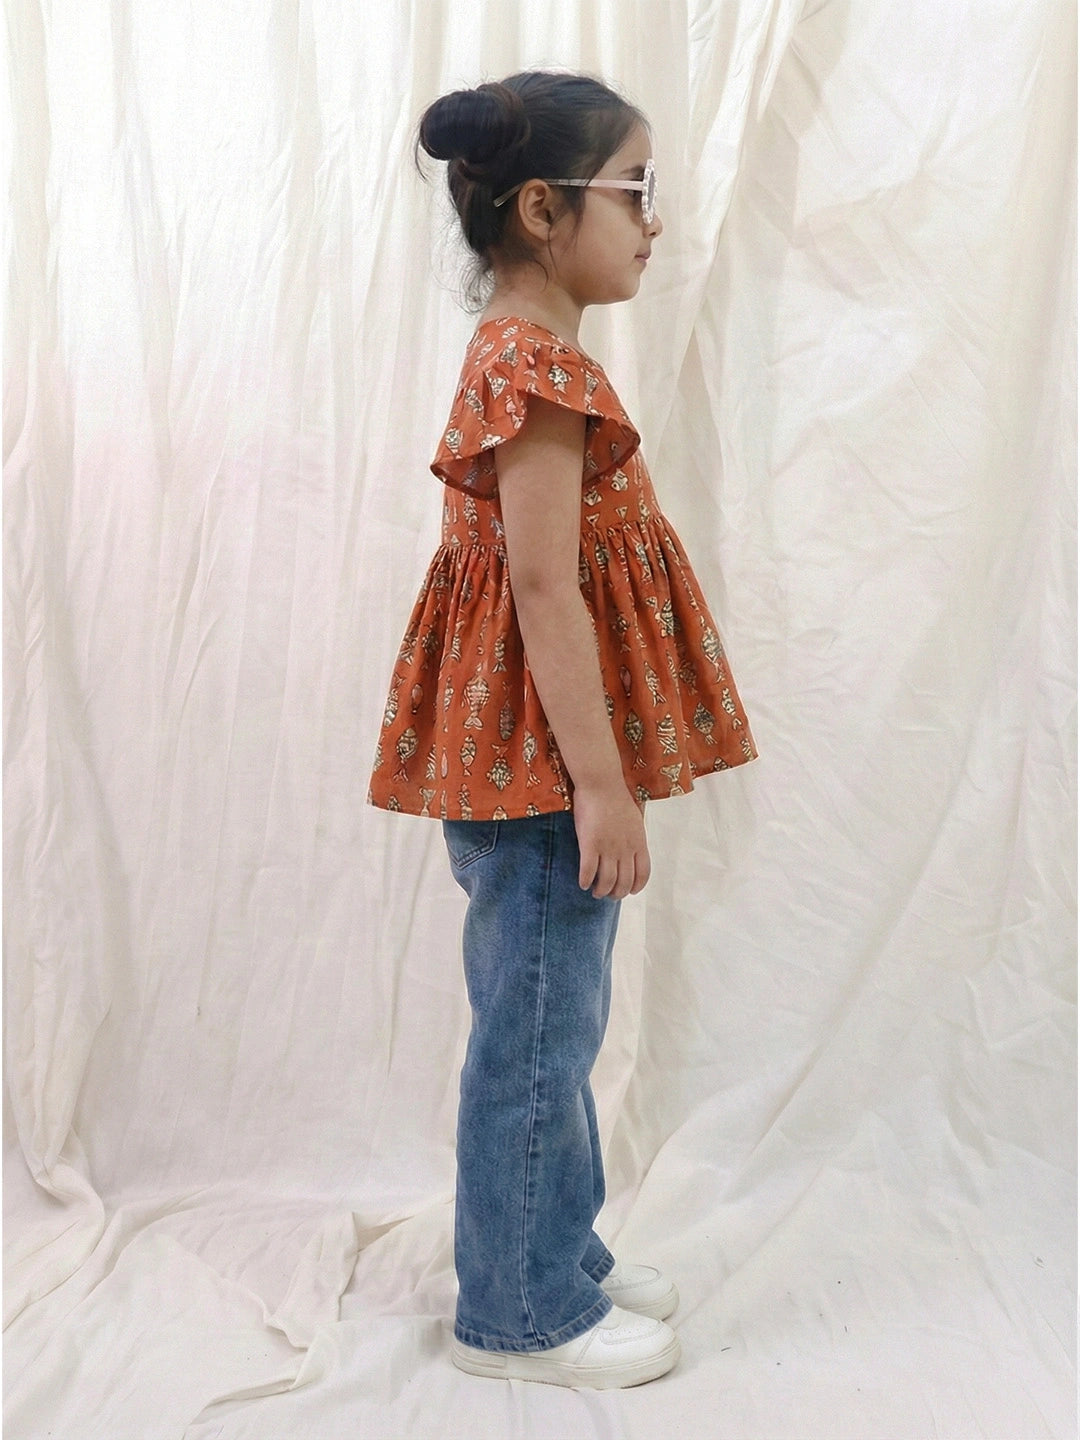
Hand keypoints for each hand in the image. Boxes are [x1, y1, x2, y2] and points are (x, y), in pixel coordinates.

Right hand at [572, 782, 651, 899]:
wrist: (601, 784)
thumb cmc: (617, 798)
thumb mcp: (635, 819)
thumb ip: (634, 837)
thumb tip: (632, 847)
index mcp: (639, 843)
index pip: (643, 874)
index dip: (636, 887)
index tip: (630, 892)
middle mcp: (625, 849)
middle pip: (624, 882)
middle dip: (616, 893)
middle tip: (608, 894)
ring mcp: (608, 848)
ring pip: (606, 881)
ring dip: (601, 891)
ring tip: (595, 892)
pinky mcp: (590, 844)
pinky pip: (588, 871)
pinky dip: (585, 880)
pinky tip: (582, 883)